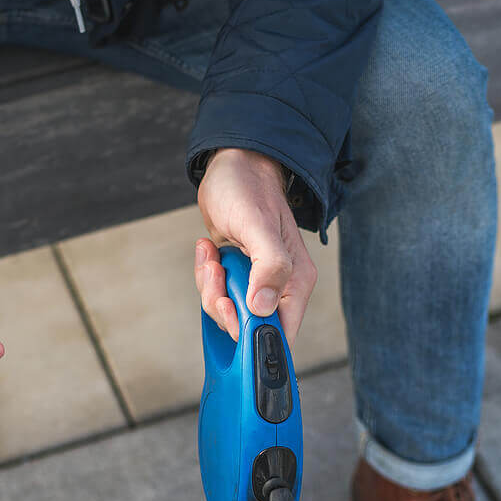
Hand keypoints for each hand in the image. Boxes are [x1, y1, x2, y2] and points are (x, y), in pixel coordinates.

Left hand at [194, 149, 317, 341]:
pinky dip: (205, 275)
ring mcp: (255, 283)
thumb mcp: (258, 227)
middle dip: (225, 305)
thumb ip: (269, 267)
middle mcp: (278, 286)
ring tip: (214, 257)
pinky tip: (210, 249)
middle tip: (219, 274)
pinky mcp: (236, 276)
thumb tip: (263, 307)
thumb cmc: (249, 189)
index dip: (254, 334)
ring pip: (227, 312)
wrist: (232, 166)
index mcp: (295, 281)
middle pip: (249, 328)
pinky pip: (215, 294)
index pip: (282, 332)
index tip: (234, 312)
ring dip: (211, 288)